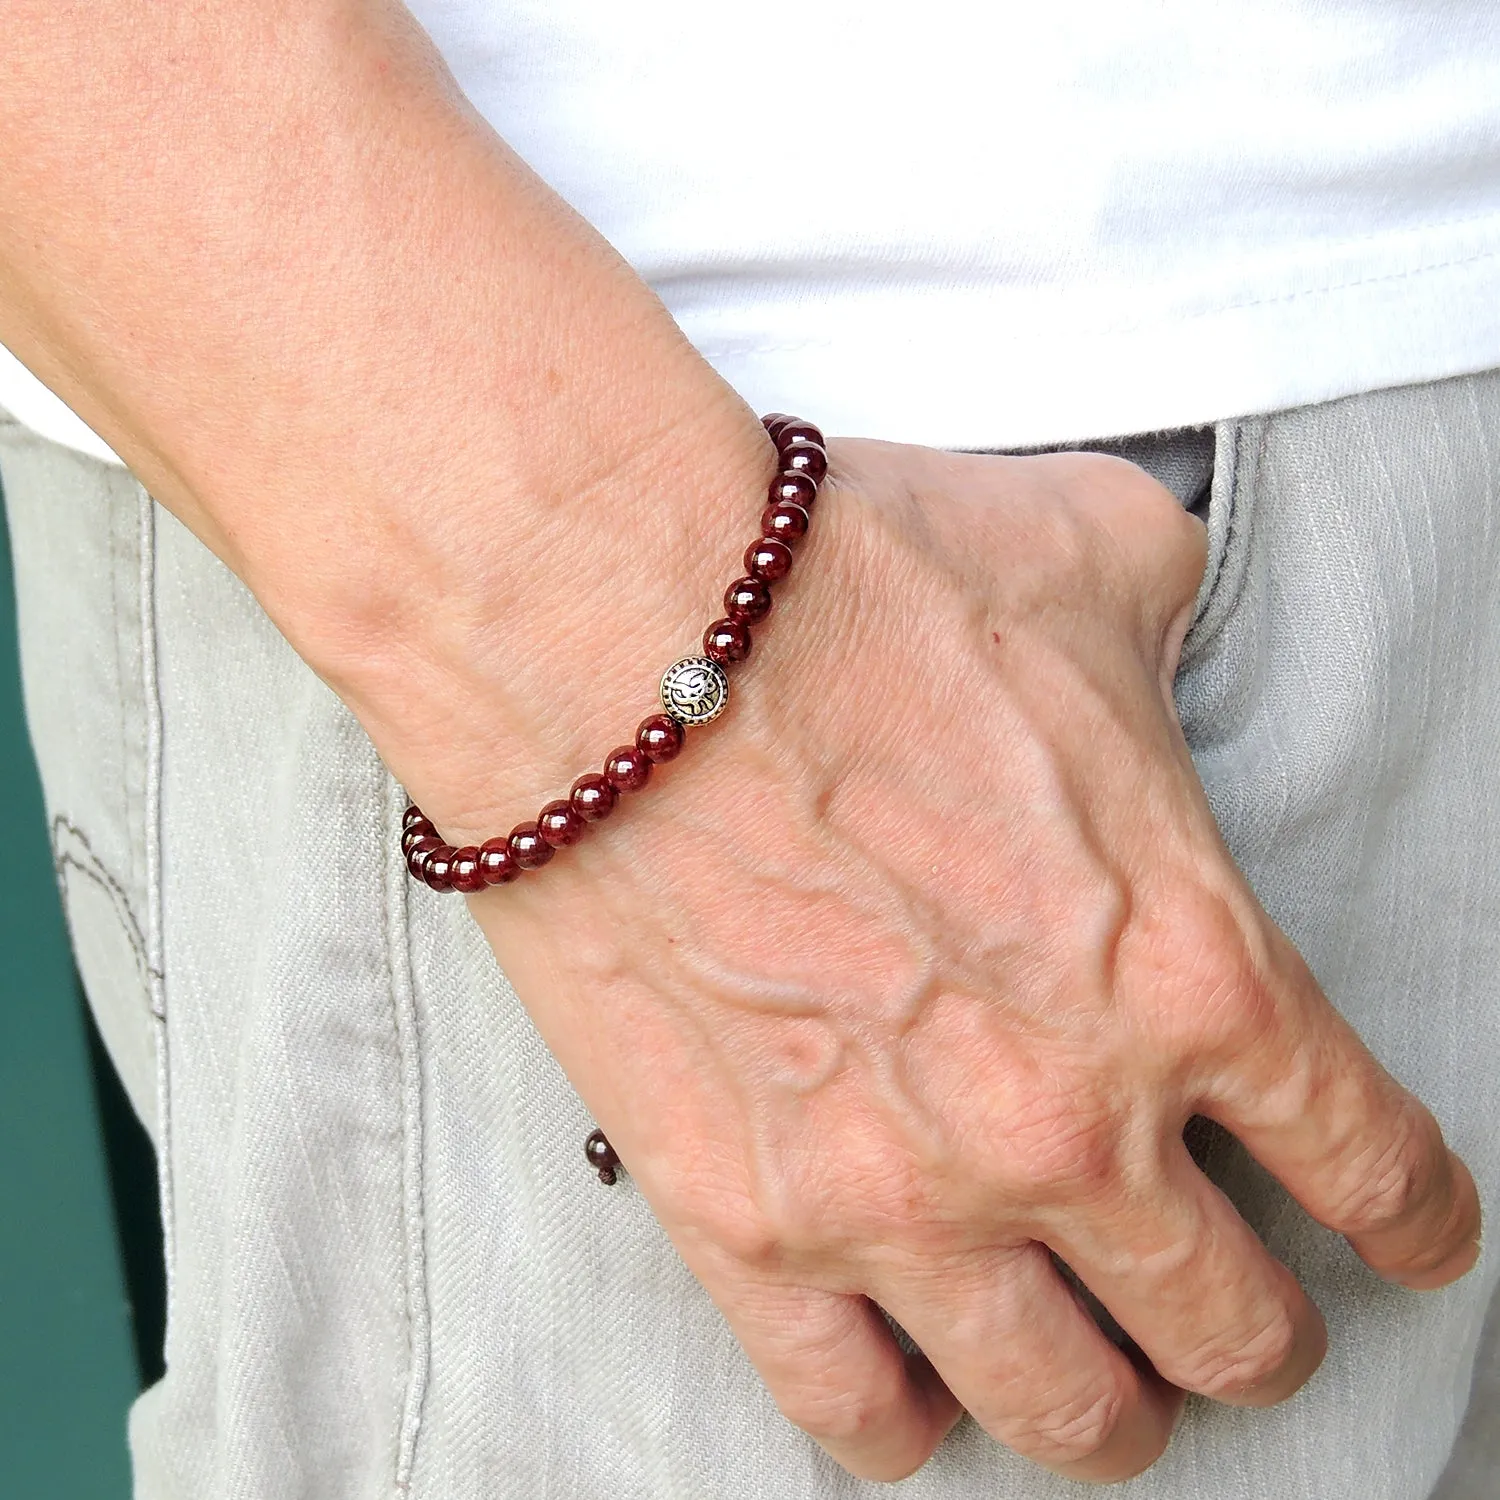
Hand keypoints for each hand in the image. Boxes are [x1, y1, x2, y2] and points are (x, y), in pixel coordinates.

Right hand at [392, 437, 1480, 1482]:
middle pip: (1231, 1330)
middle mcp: (1069, 1118)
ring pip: (1067, 1415)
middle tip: (1225, 1305)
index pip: (1372, 1167)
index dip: (1409, 1217)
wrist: (616, 631)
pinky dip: (906, 1423)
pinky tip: (914, 1388)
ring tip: (1090, 1377)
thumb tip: (1150, 636)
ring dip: (1104, 1411)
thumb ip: (1168, 625)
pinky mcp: (743, 1219)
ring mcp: (902, 1192)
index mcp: (1188, 967)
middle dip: (1254, 1332)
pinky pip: (854, 1411)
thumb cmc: (846, 587)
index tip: (1396, 1232)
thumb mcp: (1090, 555)